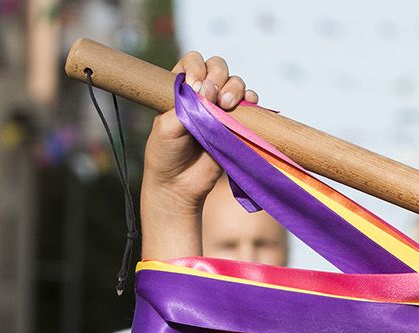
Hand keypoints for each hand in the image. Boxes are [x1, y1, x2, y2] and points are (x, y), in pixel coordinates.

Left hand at [142, 53, 255, 210]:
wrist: (178, 185)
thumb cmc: (166, 154)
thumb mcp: (166, 127)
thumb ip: (186, 106)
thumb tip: (210, 88)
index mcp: (180, 89)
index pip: (192, 62)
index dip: (196, 68)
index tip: (194, 86)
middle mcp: (202, 94)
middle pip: (218, 66)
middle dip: (219, 75)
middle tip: (214, 97)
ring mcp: (220, 108)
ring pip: (236, 82)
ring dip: (235, 88)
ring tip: (226, 105)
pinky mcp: (235, 124)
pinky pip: (250, 104)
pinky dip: (252, 100)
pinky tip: (249, 104)